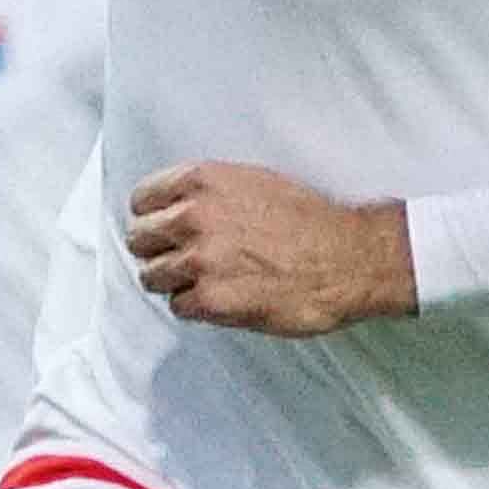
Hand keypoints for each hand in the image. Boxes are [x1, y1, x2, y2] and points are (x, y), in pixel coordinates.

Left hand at [126, 162, 416, 336]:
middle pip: (140, 239)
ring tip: (203, 283)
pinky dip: (196, 307)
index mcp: (203, 181)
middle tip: (182, 260)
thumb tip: (180, 207)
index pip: (143, 200)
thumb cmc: (311, 221)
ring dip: (174, 282)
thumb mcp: (256, 181)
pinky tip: (221, 301)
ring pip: (152, 277)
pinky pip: (179, 307)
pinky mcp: (211, 300)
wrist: (348, 259)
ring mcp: (199, 260)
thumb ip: (211, 192)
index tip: (162, 229)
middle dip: (158, 251)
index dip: (152, 217)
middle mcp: (193, 217)